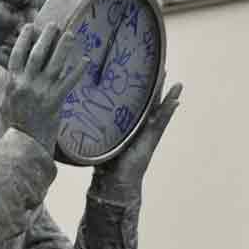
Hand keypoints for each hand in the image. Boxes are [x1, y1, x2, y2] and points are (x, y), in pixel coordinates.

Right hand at [0, 24, 86, 154]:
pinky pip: (69, 82)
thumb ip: (0, 84)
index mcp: (13, 82)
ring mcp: (42, 92)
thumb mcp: (2, 102)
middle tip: (54, 25)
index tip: (31, 26)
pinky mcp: (55, 101)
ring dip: (63, 48)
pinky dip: (78, 70)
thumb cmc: (12, 123)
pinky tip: (86, 59)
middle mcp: (27, 84)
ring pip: (54, 65)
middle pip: (37, 55)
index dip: (24, 39)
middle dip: (46, 38)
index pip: (17, 54)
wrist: (24, 144)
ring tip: (71, 34)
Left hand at [92, 74, 181, 198]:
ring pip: (159, 110)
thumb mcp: (98, 138)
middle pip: (148, 101)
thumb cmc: (104, 161)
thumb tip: (72, 112)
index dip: (136, 85)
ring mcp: (148, 132)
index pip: (132, 100)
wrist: (114, 182)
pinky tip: (176, 100)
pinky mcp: (151, 139)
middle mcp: (139, 126)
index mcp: (127, 123)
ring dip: (168, 96)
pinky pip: (162, 122)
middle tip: (160, 66)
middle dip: (155, 85)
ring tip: (176, 83)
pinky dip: (169, 111)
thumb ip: (91, 126)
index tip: (137, 67)